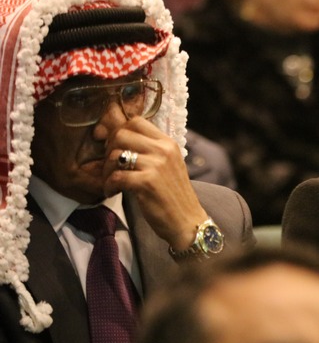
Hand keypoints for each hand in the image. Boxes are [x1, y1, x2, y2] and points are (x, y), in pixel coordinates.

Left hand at [103, 117, 207, 250]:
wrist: (187, 221)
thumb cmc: (173, 195)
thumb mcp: (167, 166)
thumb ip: (149, 150)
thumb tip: (116, 136)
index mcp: (168, 143)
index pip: (136, 121)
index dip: (117, 129)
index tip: (108, 143)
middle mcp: (163, 150)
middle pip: (121, 133)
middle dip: (108, 149)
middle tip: (110, 166)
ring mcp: (156, 166)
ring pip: (115, 154)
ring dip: (106, 170)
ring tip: (111, 182)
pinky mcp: (147, 183)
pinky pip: (116, 176)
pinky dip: (109, 185)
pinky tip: (113, 192)